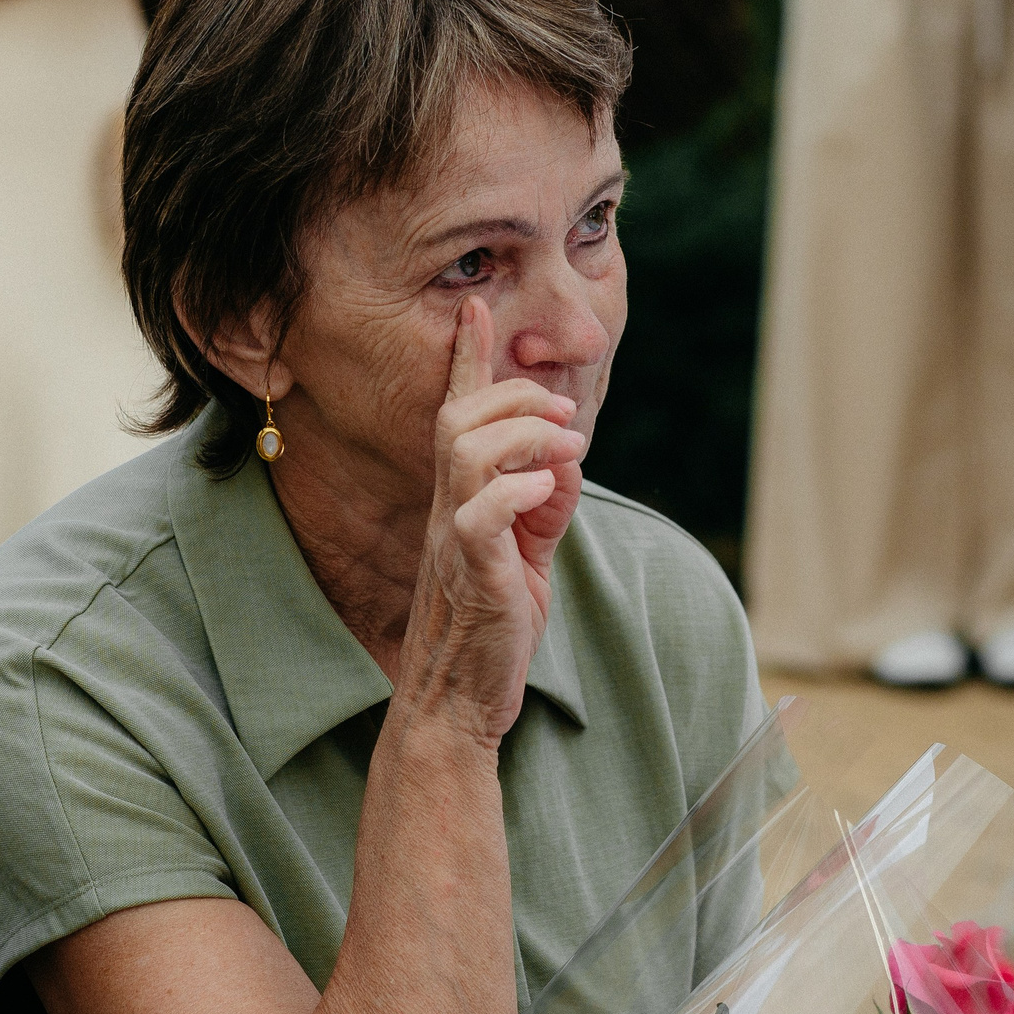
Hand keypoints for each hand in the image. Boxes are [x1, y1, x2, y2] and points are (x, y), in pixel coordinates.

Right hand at [396, 297, 587, 747]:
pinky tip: (544, 498)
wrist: (458, 705)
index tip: (476, 308)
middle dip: (514, 396)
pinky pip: (479, 518)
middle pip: (458, 420)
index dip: (466, 361)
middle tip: (564, 414)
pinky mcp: (472, 579)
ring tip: (566, 449)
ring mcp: (454, 543)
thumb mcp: (525, 554)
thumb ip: (542, 503)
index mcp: (460, 501)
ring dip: (523, 436)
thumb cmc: (490, 629)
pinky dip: (516, 492)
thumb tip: (565, 457)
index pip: (456, 417)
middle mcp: (448, 512)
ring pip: (465, 454)